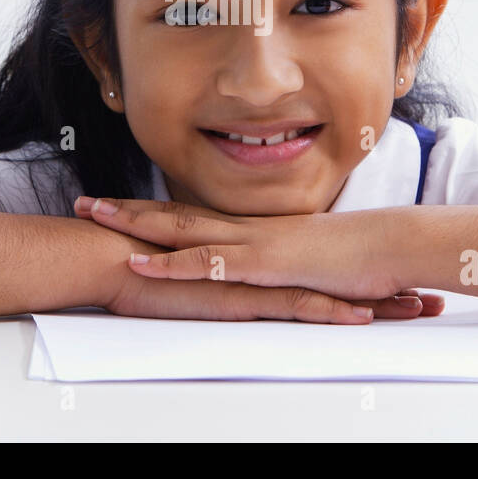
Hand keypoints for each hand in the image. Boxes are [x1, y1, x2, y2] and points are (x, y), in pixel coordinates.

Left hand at [76, 195, 430, 304]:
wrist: (393, 246)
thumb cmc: (360, 258)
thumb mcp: (311, 265)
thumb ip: (285, 269)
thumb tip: (268, 278)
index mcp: (255, 230)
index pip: (194, 217)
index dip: (153, 211)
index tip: (117, 206)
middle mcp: (246, 230)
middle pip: (175, 215)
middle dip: (126, 208)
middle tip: (83, 201)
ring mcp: (251, 244)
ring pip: (180, 230)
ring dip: (134, 223)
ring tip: (92, 215)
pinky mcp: (262, 265)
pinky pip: (207, 264)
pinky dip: (170, 263)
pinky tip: (139, 262)